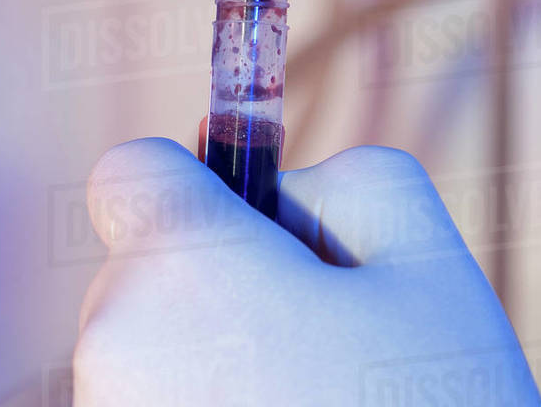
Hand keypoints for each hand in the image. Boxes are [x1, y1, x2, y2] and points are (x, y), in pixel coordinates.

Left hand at [73, 139, 540, 404]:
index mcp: (179, 266)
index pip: (129, 174)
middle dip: (219, 284)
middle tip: (319, 346)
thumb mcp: (429, 264)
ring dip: (212, 366)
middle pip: (145, 271)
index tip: (249, 230)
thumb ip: (349, 178)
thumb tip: (281, 187)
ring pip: (147, 355)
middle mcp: (111, 351)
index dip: (192, 187)